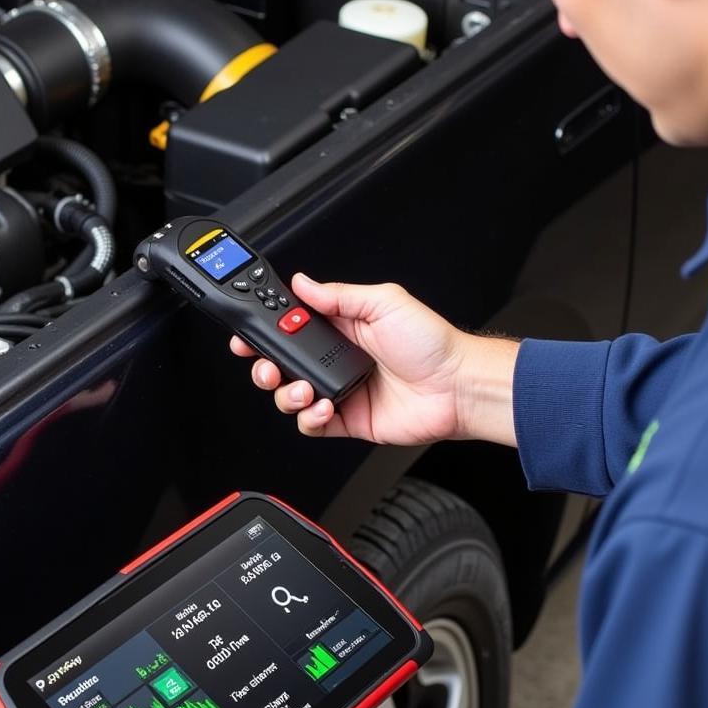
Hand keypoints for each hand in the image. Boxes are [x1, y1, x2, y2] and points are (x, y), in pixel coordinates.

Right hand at [230, 274, 517, 446]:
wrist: (457, 387)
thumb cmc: (432, 343)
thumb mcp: (384, 302)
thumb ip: (338, 295)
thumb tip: (303, 282)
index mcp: (342, 328)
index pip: (291, 327)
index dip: (267, 332)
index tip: (250, 334)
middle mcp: (336, 360)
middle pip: (282, 364)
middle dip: (265, 366)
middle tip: (266, 366)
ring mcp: (340, 391)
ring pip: (291, 397)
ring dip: (287, 394)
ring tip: (303, 389)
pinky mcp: (348, 420)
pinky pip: (312, 425)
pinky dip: (310, 419)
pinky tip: (324, 407)